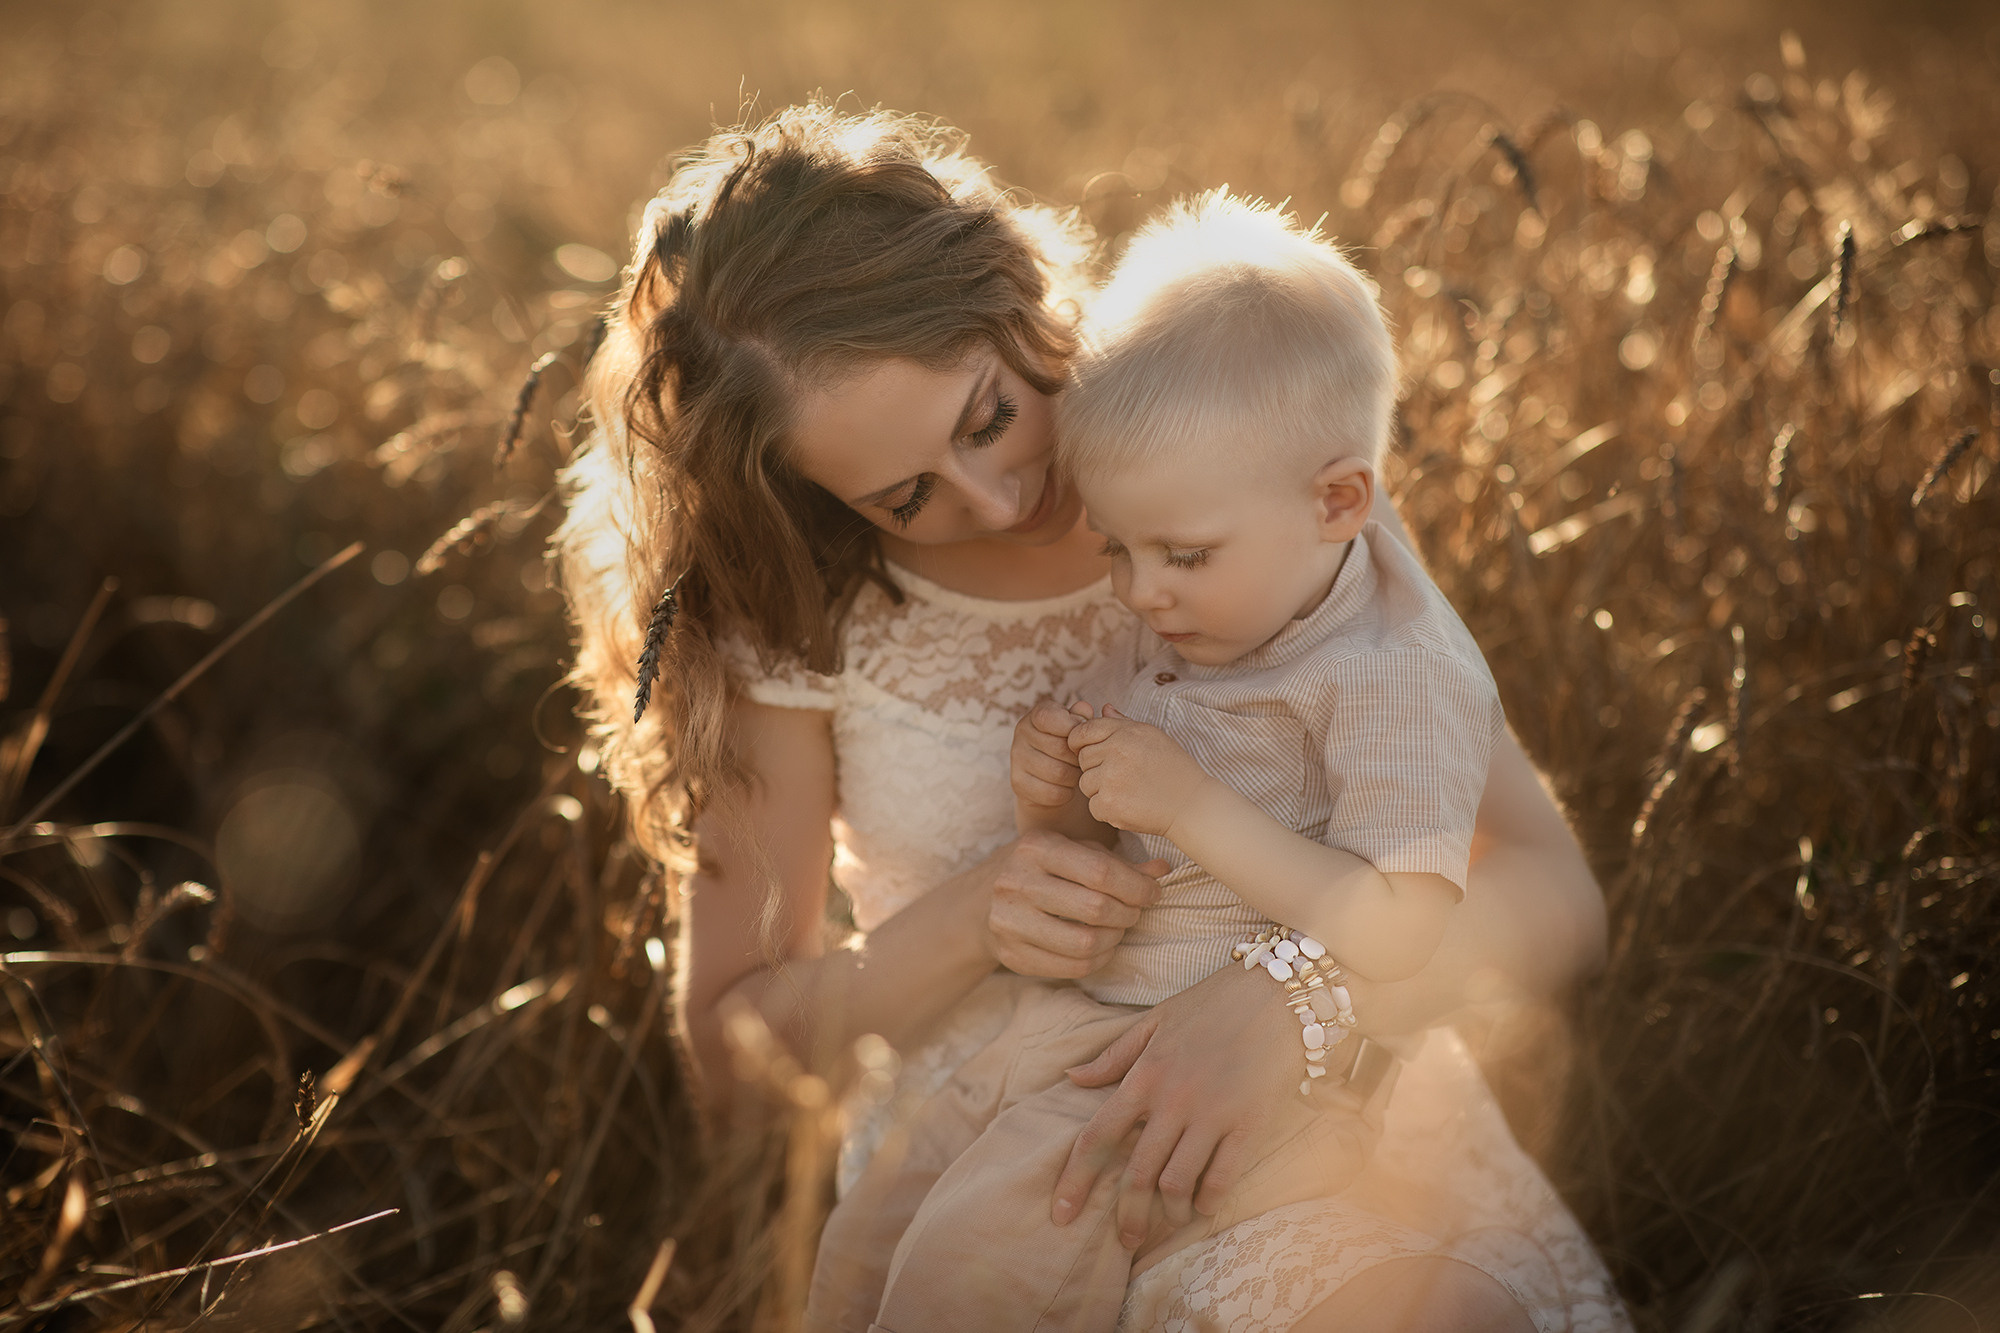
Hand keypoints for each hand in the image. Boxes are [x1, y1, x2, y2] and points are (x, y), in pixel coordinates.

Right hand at [974, 830, 1166, 979]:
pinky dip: (1098, 960)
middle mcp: (1016, 882)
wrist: (981, 901)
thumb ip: (1117, 862)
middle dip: (1128, 913)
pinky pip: (1072, 967)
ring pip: (1085, 944)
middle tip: (1136, 911)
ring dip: (1115, 939)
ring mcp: (1009, 921)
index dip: (1136, 886)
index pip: (1099, 871)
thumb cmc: (1042, 870)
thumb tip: (1162, 871)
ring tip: (1119, 928)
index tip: (1152, 892)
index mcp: (1035, 847)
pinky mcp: (1011, 954)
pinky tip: (1102, 946)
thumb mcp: (1073, 853)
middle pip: (1095, 909)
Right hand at [1010, 699, 1095, 808]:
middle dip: (1079, 758)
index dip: (1072, 728)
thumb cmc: (1068, 747)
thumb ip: (1082, 718)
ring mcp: (1017, 759)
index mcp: (1036, 715)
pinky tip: (1065, 787)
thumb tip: (1085, 709)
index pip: (1049, 718)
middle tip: (1083, 761)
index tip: (1081, 738)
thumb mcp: (1076, 729)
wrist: (1048, 780)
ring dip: (1074, 777)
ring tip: (1076, 773)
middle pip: (1060, 748)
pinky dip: (1066, 793)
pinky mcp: (1018, 783)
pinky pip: (1052, 793)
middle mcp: (1021, 734)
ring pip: (1058, 773)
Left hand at [1050, 962, 1310, 1246]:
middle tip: (1124, 1240)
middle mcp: (1173, 1100)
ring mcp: (1212, 1114)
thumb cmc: (1214, 1002)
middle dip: (1126, 1215)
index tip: (1061, 1214)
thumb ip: (1114, 1056)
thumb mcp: (1156, 1020)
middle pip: (1136, 1173)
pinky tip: (1203, 1207)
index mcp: (1144, 1075)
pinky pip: (1223, 1177)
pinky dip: (1208, 1201)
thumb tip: (1072, 1079)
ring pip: (1177, 1182)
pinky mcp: (1249, 1124)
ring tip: (1169, 1220)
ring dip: (1169, 1212)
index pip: (1097, 1137)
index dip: (1075, 1180)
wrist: (1280, 991)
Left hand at [1069, 709, 1211, 837]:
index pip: (1082, 731)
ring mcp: (1111, 778)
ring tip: (1128, 791)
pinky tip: (1129, 806)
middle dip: (1096, 768)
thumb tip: (1104, 708)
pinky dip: (1107, 810)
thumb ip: (1124, 723)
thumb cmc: (1174, 769)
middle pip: (1082, 758)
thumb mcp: (1154, 737)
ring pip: (1085, 783)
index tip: (1091, 752)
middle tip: (1122, 776)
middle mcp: (1117, 751)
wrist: (1192, 805)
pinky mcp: (1109, 804)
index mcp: (1126, 732)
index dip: (1080, 742)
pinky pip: (1093, 805)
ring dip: (1100, 790)